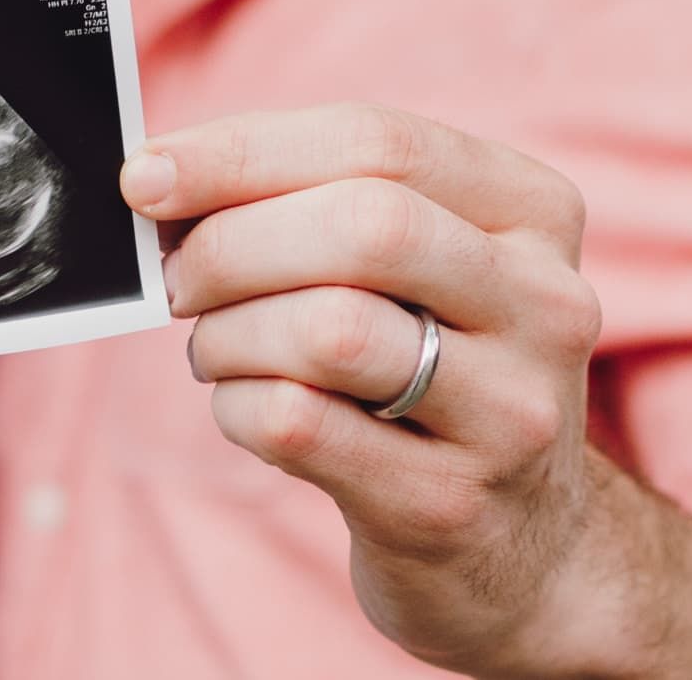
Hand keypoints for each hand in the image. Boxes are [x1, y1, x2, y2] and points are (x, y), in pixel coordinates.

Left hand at [126, 104, 609, 676]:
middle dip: (232, 244)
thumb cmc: (433, 371)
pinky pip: (300, 425)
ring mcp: (510, 413)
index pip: (378, 142)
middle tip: (177, 279)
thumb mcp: (418, 270)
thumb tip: (163, 175)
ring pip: (329, 330)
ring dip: (228, 333)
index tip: (146, 174)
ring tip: (214, 349)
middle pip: (364, 227)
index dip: (243, 151)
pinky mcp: (448, 504)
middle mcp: (545, 305)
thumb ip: (314, 201)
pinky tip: (243, 407)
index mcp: (534, 214)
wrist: (523, 548)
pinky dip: (237, 406)